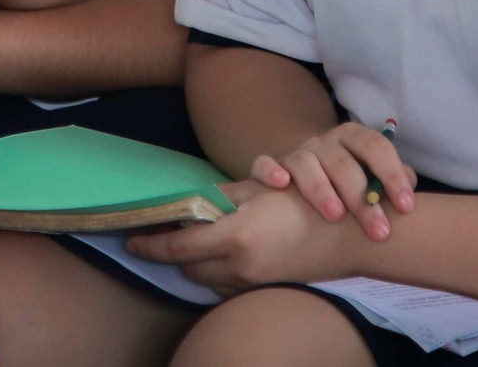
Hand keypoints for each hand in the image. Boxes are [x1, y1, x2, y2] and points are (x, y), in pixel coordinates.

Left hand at [126, 181, 361, 292]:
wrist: (347, 235)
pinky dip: (213, 271)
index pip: (177, 248)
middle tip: (162, 232)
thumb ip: (221, 198)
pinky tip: (218, 253)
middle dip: (170, 252)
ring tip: (189, 240)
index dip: (151, 243)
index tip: (131, 237)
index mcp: (235, 237)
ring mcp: (251, 281)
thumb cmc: (305, 201)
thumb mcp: (260, 190)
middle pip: (187, 266)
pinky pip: (224, 284)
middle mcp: (239, 266)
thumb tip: (192, 201)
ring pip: (205, 278)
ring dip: (192, 262)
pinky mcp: (262, 287)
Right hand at [250, 122, 415, 240]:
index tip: (406, 207)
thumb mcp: (370, 182)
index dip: (392, 174)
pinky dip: (270, 170)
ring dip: (321, 189)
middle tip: (379, 232)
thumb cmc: (347, 189)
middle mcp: (324, 143)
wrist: (304, 188)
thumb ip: (388, 183)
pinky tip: (281, 184)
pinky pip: (263, 163)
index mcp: (352, 139)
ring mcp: (296, 154)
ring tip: (335, 216)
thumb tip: (408, 188)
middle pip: (343, 162)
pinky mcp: (270, 168)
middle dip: (362, 198)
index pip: (375, 146)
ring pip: (305, 162)